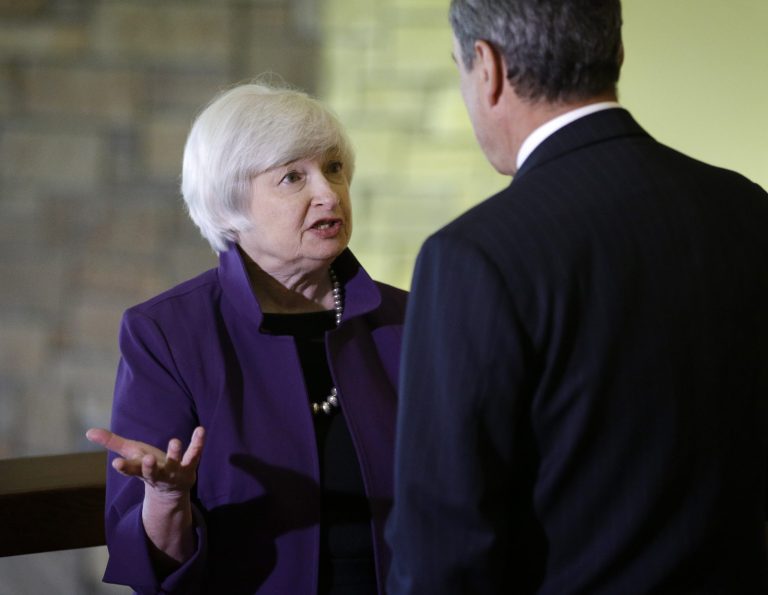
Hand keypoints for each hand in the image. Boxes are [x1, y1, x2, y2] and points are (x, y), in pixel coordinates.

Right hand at [86, 426, 204, 497]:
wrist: (171, 489)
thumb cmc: (148, 466)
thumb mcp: (130, 454)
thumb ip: (112, 442)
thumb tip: (88, 432)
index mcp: (141, 470)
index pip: (130, 470)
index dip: (124, 468)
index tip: (116, 464)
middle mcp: (157, 473)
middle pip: (151, 472)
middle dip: (149, 467)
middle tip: (146, 459)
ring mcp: (174, 471)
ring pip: (173, 464)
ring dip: (174, 455)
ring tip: (174, 441)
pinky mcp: (189, 467)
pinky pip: (194, 454)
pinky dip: (197, 443)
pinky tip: (200, 430)